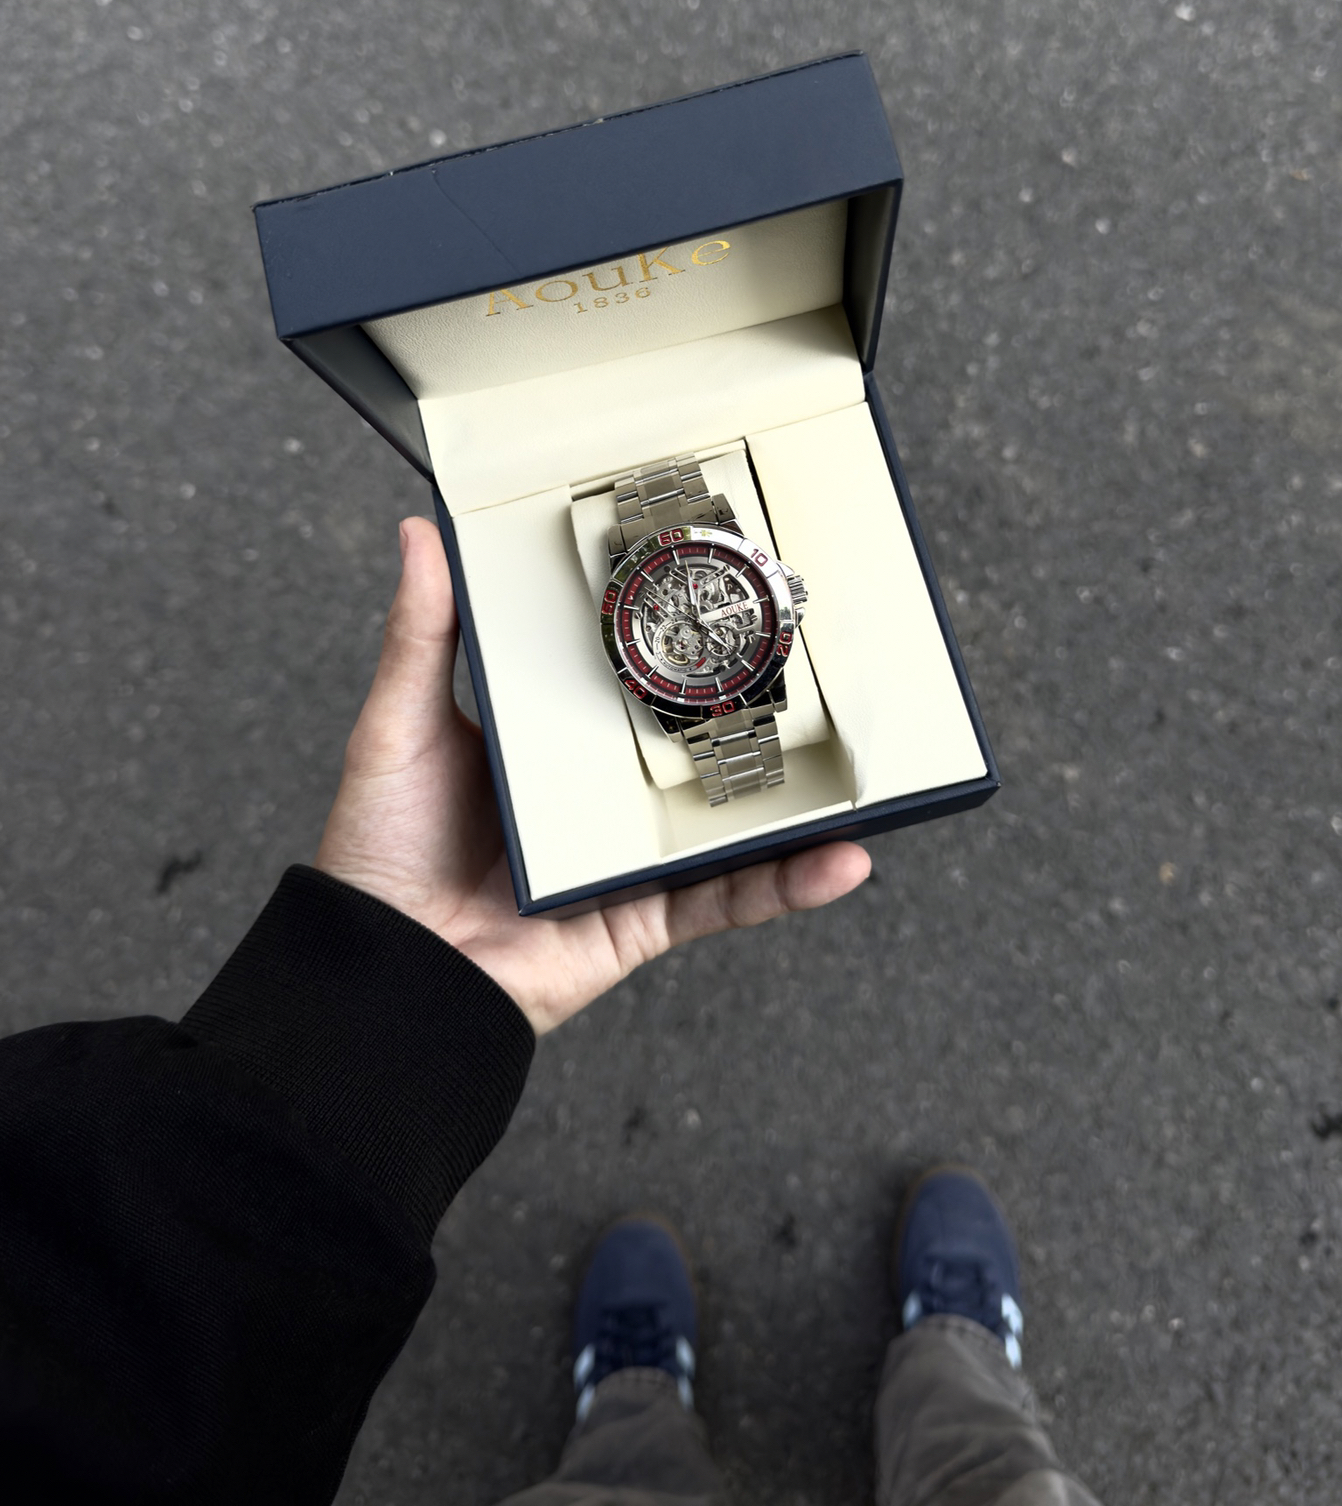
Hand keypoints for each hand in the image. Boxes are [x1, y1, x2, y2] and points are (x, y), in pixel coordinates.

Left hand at [316, 518, 870, 1035]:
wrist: (388, 972)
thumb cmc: (379, 852)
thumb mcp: (400, 726)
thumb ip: (424, 637)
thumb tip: (420, 533)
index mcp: (550, 745)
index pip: (624, 683)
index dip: (673, 643)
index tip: (724, 591)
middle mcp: (598, 798)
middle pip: (693, 748)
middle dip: (758, 713)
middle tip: (819, 660)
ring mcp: (629, 857)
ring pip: (732, 821)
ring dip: (800, 798)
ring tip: (864, 755)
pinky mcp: (648, 916)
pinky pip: (730, 899)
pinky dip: (791, 883)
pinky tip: (845, 858)